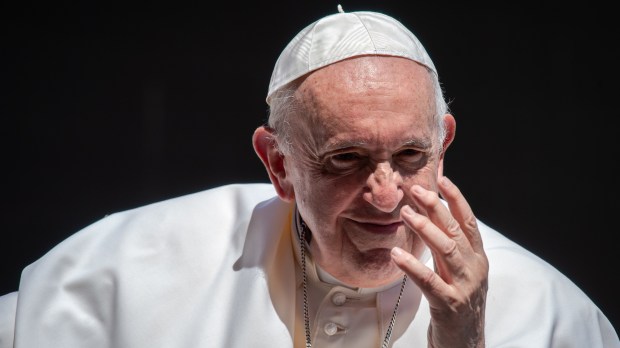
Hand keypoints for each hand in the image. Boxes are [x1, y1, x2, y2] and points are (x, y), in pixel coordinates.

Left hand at [391, 176, 487, 347]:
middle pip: (456, 230)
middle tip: (415, 189)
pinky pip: (429, 282)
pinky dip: (412, 266)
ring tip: (405, 213)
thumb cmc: (457, 304)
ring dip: (425, 228)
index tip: (441, 178)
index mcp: (478, 259)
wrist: (466, 345)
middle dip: (436, 207)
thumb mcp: (458, 273)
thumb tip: (432, 219)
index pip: (469, 222)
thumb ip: (449, 249)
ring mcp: (465, 287)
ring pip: (446, 250)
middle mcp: (475, 269)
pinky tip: (396, 254)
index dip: (456, 198)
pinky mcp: (450, 305)